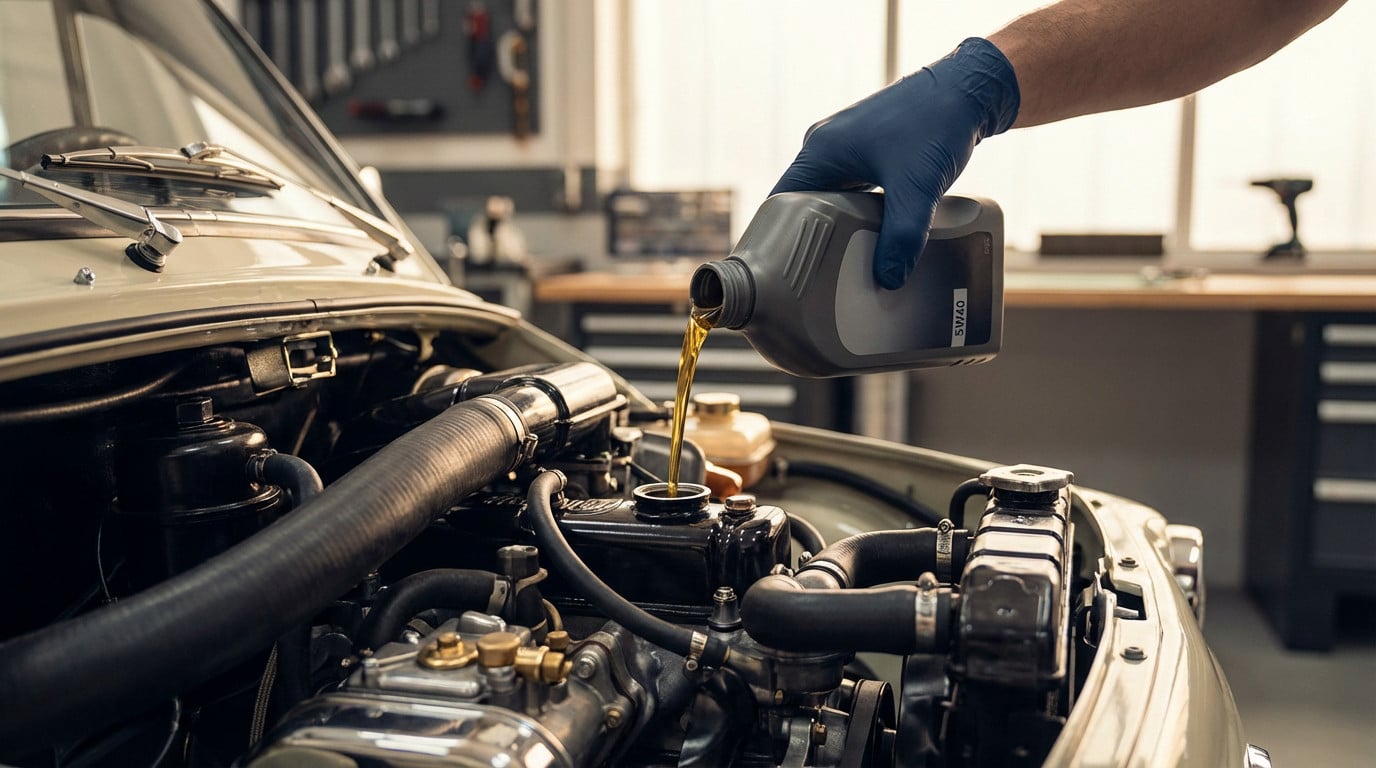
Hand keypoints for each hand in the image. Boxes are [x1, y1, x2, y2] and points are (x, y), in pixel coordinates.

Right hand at [771, 38, 1018, 288]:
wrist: (969, 87)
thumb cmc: (936, 121)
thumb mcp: (917, 186)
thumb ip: (902, 235)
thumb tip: (889, 279)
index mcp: (820, 150)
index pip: (780, 205)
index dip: (778, 240)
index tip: (787, 272)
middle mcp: (825, 147)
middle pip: (802, 206)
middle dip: (810, 240)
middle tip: (819, 278)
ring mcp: (845, 148)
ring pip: (828, 200)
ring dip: (836, 228)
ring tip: (843, 264)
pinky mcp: (866, 151)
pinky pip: (849, 192)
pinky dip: (855, 215)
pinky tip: (870, 237)